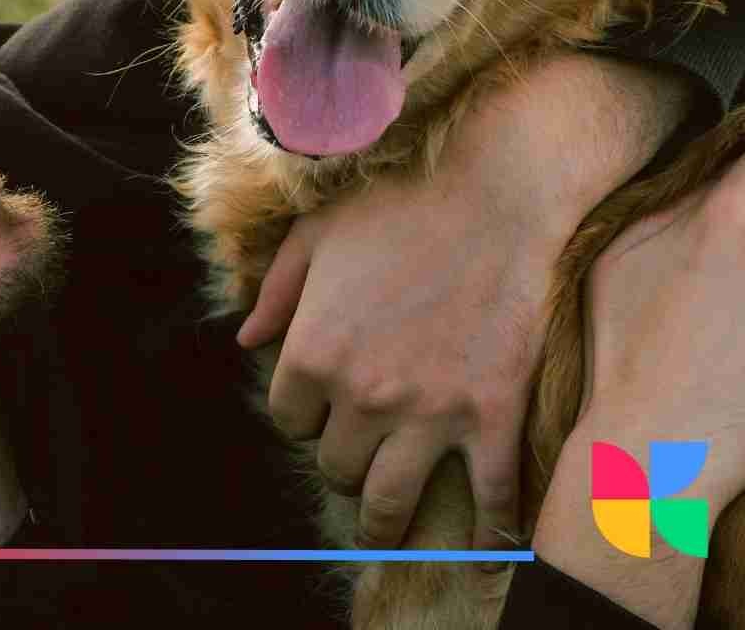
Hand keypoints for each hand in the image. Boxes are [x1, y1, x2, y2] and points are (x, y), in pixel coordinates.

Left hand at [236, 52, 693, 546]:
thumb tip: (246, 339)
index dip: (304, 417)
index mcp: (313, 352)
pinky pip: (490, 498)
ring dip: (385, 524)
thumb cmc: (402, 201)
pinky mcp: (492, 415)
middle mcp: (363, 395)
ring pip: (391, 500)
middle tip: (359, 461)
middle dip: (343, 464)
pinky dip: (489, 537)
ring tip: (386, 536)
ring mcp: (430, 412)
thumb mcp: (318, 234)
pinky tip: (487, 555)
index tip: (323, 411)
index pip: (290, 420)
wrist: (498, 189)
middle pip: (337, 466)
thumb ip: (277, 291)